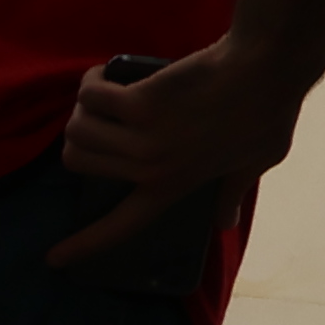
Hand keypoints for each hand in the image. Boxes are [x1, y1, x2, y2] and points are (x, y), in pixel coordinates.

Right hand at [50, 39, 305, 269]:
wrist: (270, 65)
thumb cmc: (270, 108)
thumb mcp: (258, 159)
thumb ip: (234, 192)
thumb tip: (226, 223)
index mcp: (175, 185)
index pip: (123, 225)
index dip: (86, 244)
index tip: (55, 259)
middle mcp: (152, 167)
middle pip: (79, 162)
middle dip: (81, 137)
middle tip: (99, 116)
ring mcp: (144, 137)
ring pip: (78, 131)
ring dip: (83, 108)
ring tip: (102, 93)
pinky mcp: (140, 103)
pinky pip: (91, 97)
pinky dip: (92, 82)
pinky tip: (104, 73)